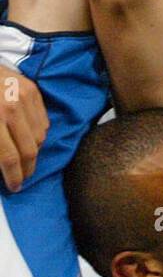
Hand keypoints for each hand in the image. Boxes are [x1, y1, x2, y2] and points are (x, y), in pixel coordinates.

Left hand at [0, 64, 48, 191]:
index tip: (14, 188)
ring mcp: (25, 96)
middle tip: (21, 177)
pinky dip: (38, 133)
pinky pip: (44, 120)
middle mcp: (13, 107)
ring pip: (40, 136)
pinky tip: (27, 137)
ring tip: (23, 157)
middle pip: (29, 149)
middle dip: (26, 169)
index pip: (9, 157)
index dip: (13, 177)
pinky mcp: (33, 89)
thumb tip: (3, 168)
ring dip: (32, 151)